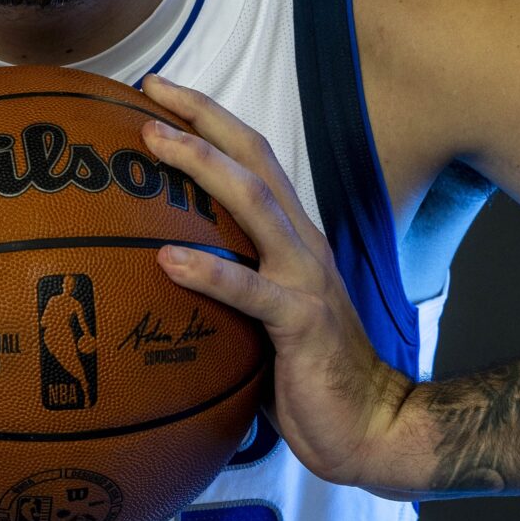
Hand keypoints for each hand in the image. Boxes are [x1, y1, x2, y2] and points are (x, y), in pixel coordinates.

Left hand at [137, 73, 412, 489]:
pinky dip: (208, 271)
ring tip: (153, 144)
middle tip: (148, 92)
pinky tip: (167, 260)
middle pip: (253, 160)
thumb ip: (225, 292)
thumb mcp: (260, 323)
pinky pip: (250, 290)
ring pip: (253, 204)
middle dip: (201, 120)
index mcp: (292, 240)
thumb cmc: (308, 378)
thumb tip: (156, 280)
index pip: (252, 161)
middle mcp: (302, 245)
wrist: (371, 428)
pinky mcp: (302, 321)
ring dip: (201, 167)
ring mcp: (305, 279)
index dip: (209, 121)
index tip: (157, 92)